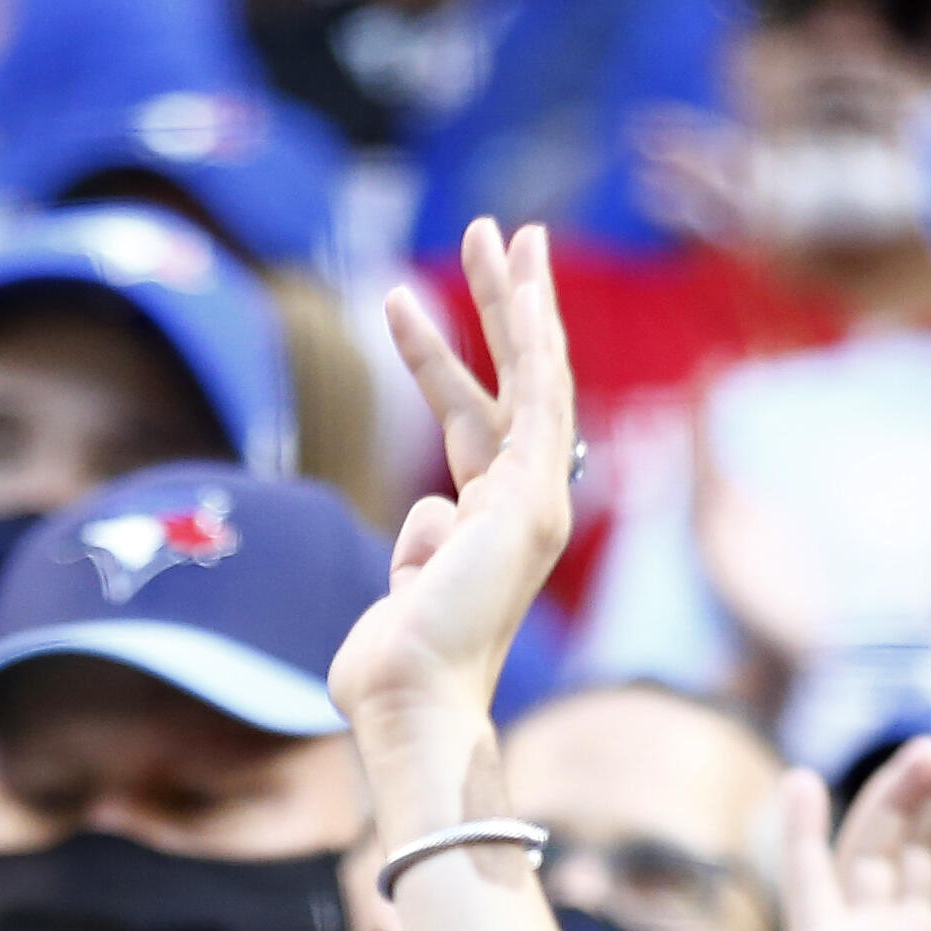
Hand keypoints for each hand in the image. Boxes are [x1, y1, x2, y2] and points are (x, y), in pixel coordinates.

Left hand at [336, 217, 574, 821]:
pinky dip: (527, 324)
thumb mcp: (400, 593)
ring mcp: (536, 499)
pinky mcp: (534, 493)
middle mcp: (527, 506)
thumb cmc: (394, 668)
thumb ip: (417, 548)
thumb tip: (430, 518)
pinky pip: (535, 388)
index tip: (420, 307)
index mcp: (493, 527)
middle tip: (495, 235)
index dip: (450, 359)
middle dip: (506, 307)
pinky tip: (512, 266)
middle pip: (519, 383)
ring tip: (498, 229)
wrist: (412, 701)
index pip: (477, 422)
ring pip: (534, 372)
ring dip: (516, 296)